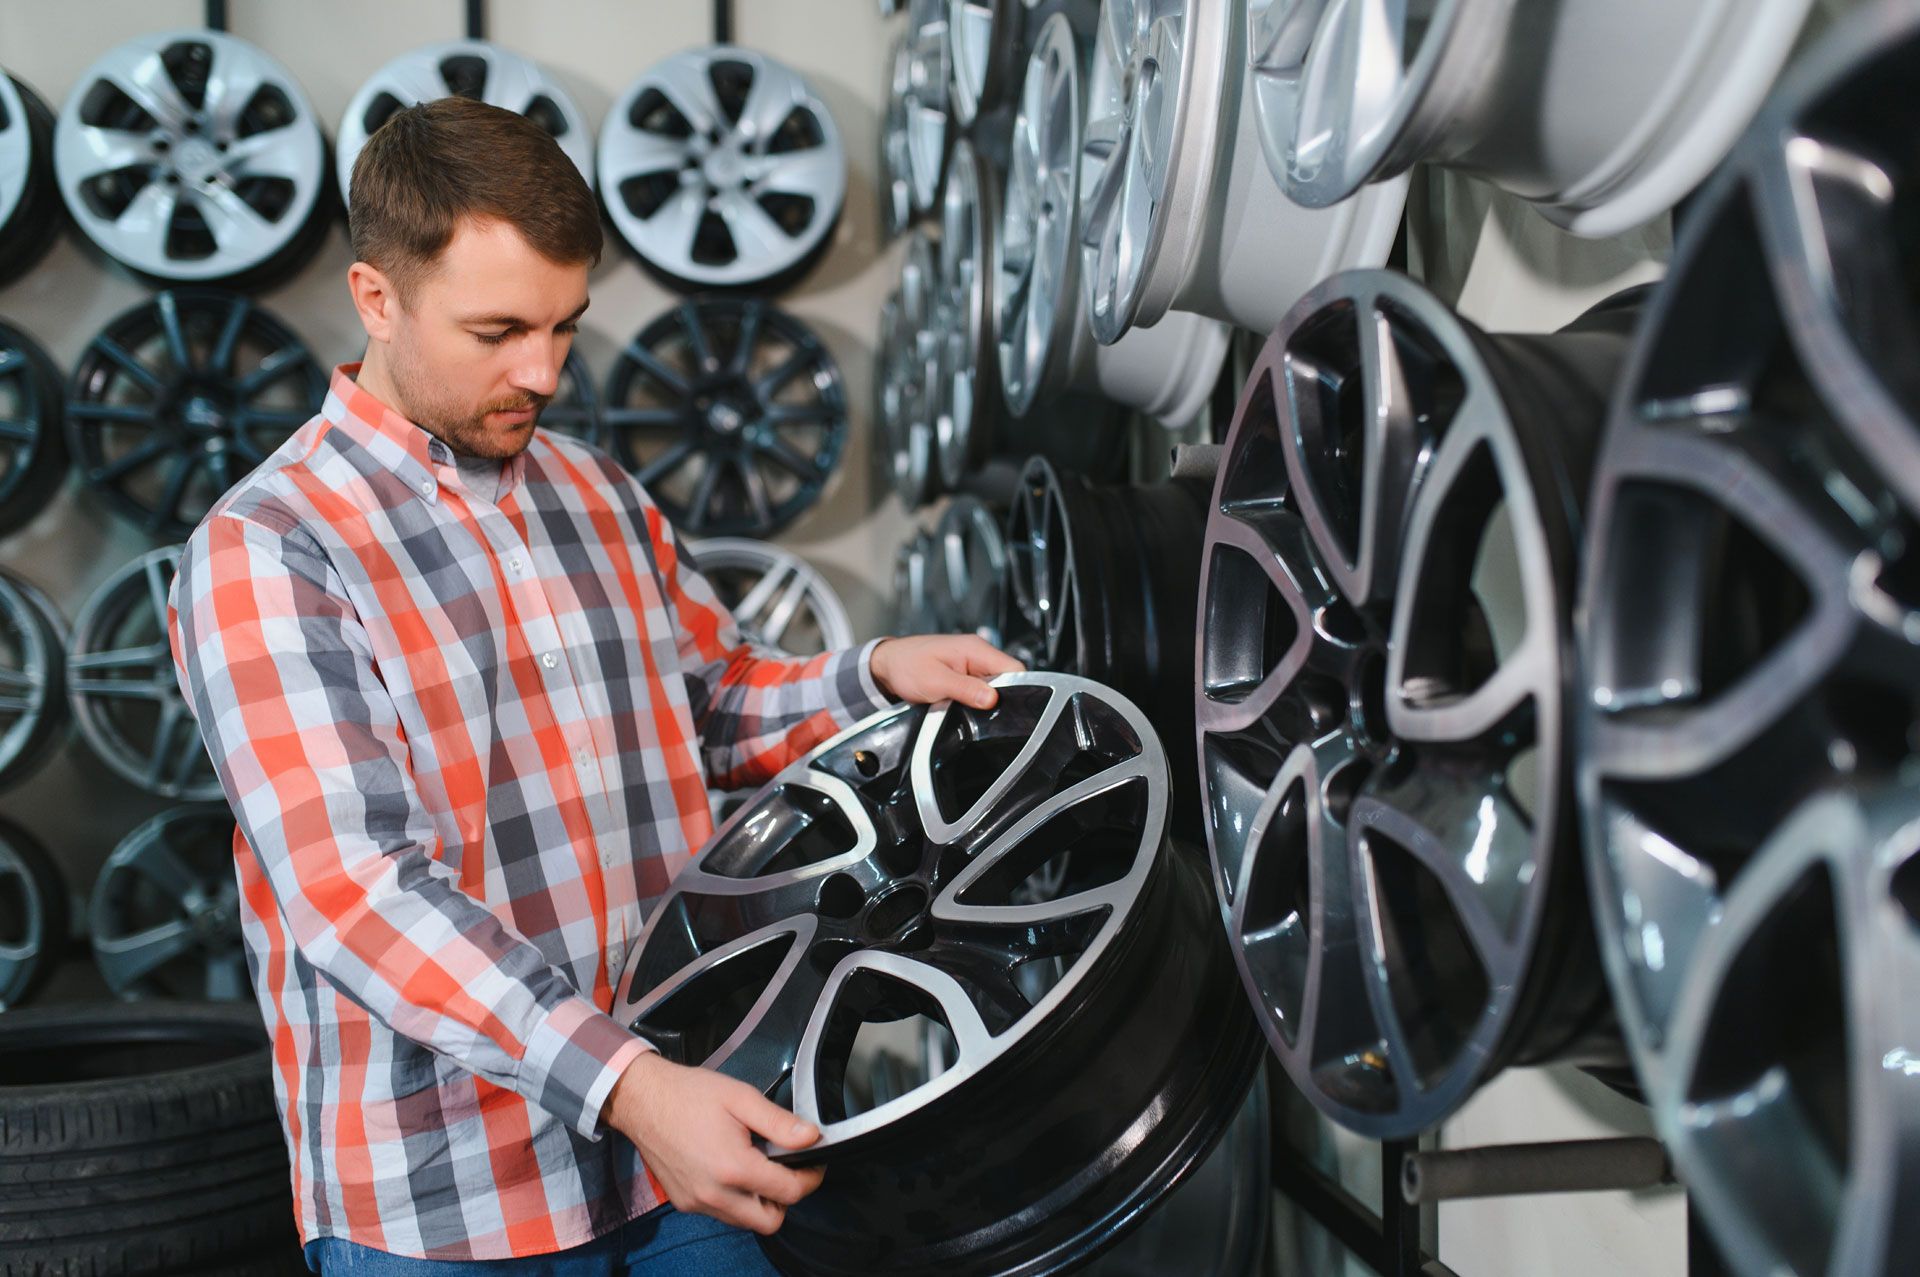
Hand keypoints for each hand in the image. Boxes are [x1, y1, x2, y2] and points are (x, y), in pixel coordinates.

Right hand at [602, 1051, 825, 1234]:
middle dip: (787, 1198)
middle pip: (771, 1221)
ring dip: (761, 1201)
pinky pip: (723, 1214)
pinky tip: (734, 1170)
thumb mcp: (741, 1098)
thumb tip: (810, 1137)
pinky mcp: (685, 1203)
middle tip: (788, 1169)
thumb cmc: (687, 1095)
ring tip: (758, 1165)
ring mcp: (698, 1202)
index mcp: (733, 1167)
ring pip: (746, 1221)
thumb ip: (779, 1122)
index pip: (790, 1191)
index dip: (811, 1176)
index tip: (813, 1162)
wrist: (642, 1100)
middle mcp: (714, 1193)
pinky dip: (736, 1200)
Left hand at [870, 634, 1024, 708]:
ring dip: (984, 701)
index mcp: (976, 649)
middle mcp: (978, 654)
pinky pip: (981, 689)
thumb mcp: (935, 681)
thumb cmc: (906, 666)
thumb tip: (992, 699)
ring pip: (995, 687)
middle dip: (999, 699)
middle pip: (1008, 679)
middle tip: (980, 712)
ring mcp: (973, 664)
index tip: (1005, 708)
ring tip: (965, 707)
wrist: (886, 665)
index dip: (1017, 689)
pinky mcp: (966, 675)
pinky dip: (975, 700)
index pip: (1015, 668)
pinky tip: (962, 706)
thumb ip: (966, 689)